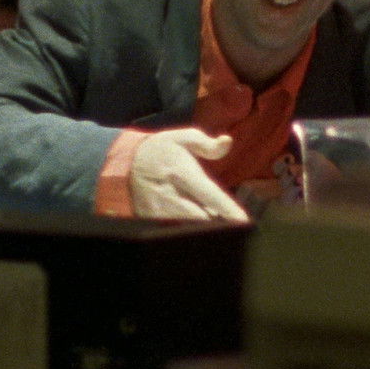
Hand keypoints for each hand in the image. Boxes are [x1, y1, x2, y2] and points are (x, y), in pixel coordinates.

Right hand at [130, 129, 248, 220]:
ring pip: (189, 227)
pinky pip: (174, 230)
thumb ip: (207, 143)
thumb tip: (228, 141)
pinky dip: (189, 230)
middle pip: (201, 218)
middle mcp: (171, 194)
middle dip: (220, 223)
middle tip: (236, 226)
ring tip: (218, 225)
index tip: (244, 221)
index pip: (210, 195)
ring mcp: (159, 210)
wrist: (125, 164)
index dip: (228, 210)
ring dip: (205, 228)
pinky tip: (199, 227)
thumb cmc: (161, 150)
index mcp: (182, 173)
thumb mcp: (182, 138)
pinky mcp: (151, 220)